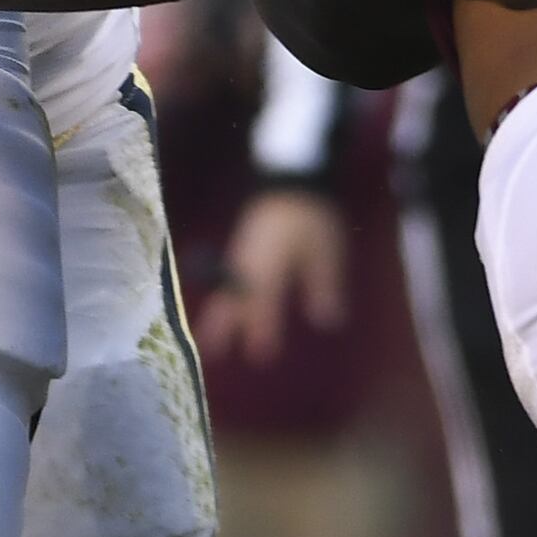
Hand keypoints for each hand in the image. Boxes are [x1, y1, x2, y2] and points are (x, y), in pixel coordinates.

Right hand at [205, 187, 348, 364]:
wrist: (290, 180)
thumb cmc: (311, 218)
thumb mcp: (325, 252)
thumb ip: (324, 286)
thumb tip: (326, 322)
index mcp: (268, 267)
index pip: (262, 304)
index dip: (262, 329)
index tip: (261, 356)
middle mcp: (247, 265)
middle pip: (231, 300)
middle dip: (223, 326)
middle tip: (211, 352)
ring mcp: (240, 256)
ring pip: (224, 291)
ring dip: (219, 314)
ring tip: (210, 338)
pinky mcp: (242, 249)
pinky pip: (227, 280)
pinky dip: (225, 298)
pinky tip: (228, 307)